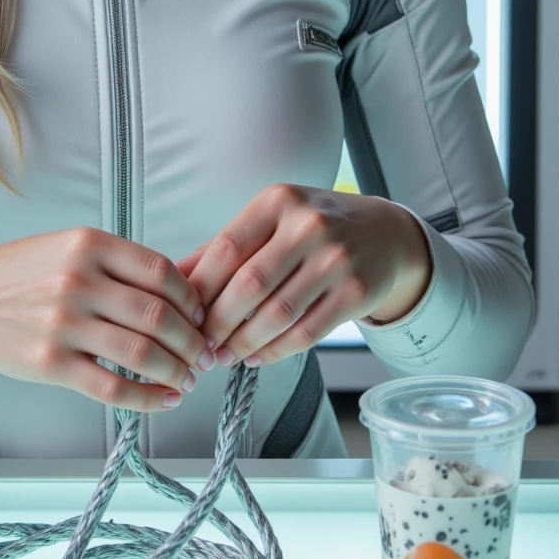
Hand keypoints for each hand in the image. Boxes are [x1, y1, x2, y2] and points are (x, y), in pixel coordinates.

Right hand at [0, 227, 214, 412]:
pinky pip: (112, 387)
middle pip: (159, 316)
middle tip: (204, 355)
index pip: (161, 272)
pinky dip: (147, 399)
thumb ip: (119, 265)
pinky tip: (163, 400)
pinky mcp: (51, 363)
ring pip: (142, 353)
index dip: (191, 299)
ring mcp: (63, 323)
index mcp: (89, 244)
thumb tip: (182, 291)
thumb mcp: (70, 248)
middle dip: (192, 341)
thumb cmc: (23, 272)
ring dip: (176, 371)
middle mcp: (78, 280)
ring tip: (187, 379)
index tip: (201, 316)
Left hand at [176, 184, 432, 369]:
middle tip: (201, 345)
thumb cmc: (313, 226)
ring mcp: (336, 259)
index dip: (201, 288)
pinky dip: (276, 351)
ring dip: (244, 343)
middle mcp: (308, 226)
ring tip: (224, 355)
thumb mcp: (270, 220)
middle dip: (218, 322)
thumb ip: (223, 247)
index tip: (184, 313)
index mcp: (277, 202)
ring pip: (278, 313)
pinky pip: (307, 332)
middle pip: (249, 284)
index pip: (227, 248)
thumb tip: (174, 278)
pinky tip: (257, 357)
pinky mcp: (357, 292)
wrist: (384, 234)